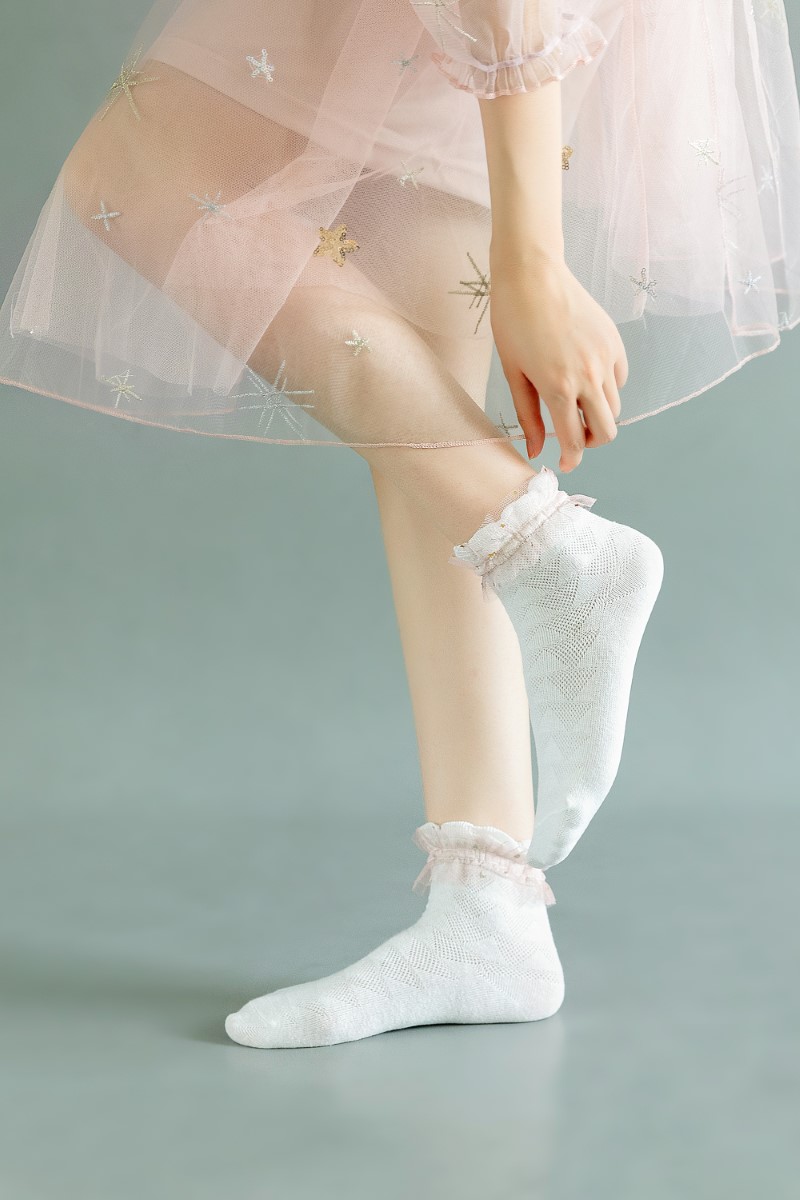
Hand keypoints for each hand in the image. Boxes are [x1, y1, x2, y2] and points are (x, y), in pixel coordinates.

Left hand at [489, 251, 628, 470]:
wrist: (532, 274)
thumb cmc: (512, 322)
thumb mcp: (514, 374)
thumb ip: (528, 416)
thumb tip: (536, 450)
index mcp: (558, 387)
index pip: (575, 440)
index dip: (571, 459)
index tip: (565, 463)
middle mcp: (588, 376)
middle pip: (607, 431)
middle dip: (591, 442)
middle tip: (573, 436)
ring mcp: (605, 358)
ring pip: (615, 406)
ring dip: (598, 415)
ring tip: (575, 405)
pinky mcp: (614, 342)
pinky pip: (619, 379)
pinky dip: (606, 388)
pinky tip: (585, 379)